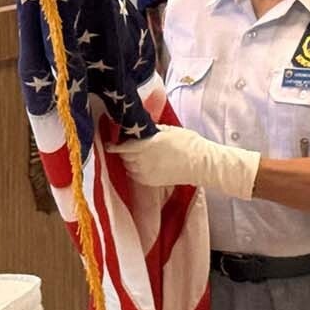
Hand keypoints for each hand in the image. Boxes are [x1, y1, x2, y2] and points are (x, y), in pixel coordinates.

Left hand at [106, 125, 259, 198]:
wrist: (200, 164)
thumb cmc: (188, 143)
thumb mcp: (169, 129)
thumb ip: (151, 129)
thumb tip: (140, 128)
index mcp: (146, 145)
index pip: (121, 147)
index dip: (113, 145)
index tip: (108, 143)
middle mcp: (142, 160)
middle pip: (124, 157)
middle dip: (124, 151)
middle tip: (130, 145)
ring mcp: (145, 173)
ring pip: (128, 167)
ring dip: (130, 161)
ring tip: (139, 155)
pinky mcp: (150, 182)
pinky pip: (135, 175)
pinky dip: (136, 170)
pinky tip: (145, 164)